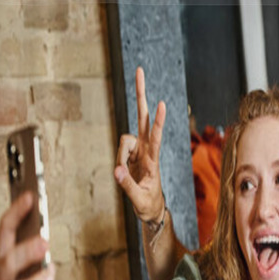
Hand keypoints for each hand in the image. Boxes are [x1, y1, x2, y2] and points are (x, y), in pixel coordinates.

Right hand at [114, 66, 166, 225]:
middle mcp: (147, 149)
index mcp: (153, 160)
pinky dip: (119, 159)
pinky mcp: (131, 153)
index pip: (156, 136)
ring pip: (125, 138)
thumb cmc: (148, 204)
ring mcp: (139, 149)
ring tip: (124, 174)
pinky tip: (123, 172)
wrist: (151, 209)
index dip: (158, 121)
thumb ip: (127, 185)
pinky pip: (120, 148)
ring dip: (121, 154)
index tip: (162, 104)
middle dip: (141, 95)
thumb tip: (116, 170)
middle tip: (139, 70)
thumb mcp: (139, 199)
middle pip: (143, 117)